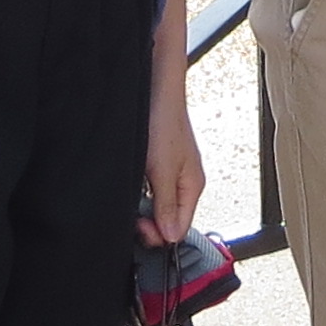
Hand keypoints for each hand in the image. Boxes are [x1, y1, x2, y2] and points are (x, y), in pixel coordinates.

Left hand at [141, 86, 205, 245]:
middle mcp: (185, 181)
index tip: (140, 228)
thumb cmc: (163, 122)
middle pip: (169, 218)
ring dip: (144, 206)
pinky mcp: (160, 162)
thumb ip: (167, 205)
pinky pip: (152, 188)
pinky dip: (141, 191)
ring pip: (158, 204)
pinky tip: (134, 181)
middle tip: (133, 215)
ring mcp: (173, 172)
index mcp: (192, 186)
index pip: (181, 229)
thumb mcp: (162, 171)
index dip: (159, 235)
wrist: (156, 89)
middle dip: (150, 222)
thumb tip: (170, 236)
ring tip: (134, 192)